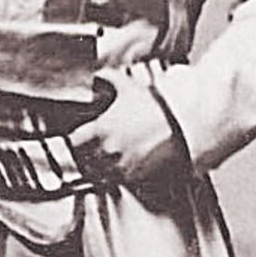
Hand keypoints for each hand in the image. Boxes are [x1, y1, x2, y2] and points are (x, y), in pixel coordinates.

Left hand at [69, 68, 190, 184]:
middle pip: (82, 160)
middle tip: (90, 150)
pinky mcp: (133, 177)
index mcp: (101, 128)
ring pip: (97, 173)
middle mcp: (107, 149)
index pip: (73, 141)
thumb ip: (108, 78)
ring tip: (105, 160)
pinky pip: (115, 181)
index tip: (79, 138)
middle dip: (85, 154)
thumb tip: (97, 74)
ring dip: (98, 168)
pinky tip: (120, 166)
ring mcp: (119, 165)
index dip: (75, 140)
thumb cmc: (156, 105)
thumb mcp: (128, 86)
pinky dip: (114, 176)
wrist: (182, 124)